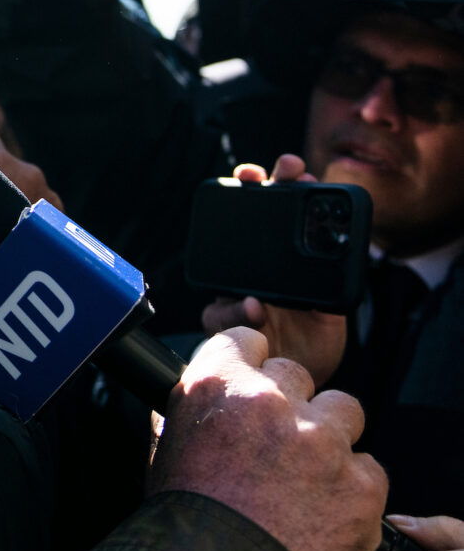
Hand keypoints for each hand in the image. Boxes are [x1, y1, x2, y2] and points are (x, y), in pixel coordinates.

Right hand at [148, 327, 386, 550]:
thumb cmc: (184, 524)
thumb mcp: (163, 455)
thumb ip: (183, 417)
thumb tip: (185, 401)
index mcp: (216, 385)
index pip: (247, 340)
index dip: (250, 362)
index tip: (253, 382)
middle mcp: (271, 401)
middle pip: (297, 375)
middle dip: (289, 405)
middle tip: (276, 446)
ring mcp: (322, 441)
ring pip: (344, 410)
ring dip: (329, 436)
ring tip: (307, 476)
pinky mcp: (362, 484)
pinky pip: (369, 470)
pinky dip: (352, 488)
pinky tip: (324, 511)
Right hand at [200, 156, 346, 384]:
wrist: (295, 382)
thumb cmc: (313, 343)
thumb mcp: (332, 312)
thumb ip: (330, 287)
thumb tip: (325, 259)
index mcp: (286, 260)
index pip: (285, 212)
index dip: (285, 184)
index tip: (292, 168)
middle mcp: (256, 268)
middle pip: (246, 218)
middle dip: (248, 188)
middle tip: (253, 175)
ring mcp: (235, 291)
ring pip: (223, 259)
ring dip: (233, 246)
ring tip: (252, 251)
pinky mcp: (223, 321)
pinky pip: (217, 310)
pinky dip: (233, 309)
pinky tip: (251, 309)